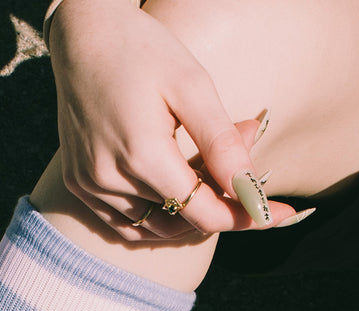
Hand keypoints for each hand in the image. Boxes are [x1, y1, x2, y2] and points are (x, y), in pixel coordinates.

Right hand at [47, 0, 297, 238]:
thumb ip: (221, 143)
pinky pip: (128, 224)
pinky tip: (175, 184)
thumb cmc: (143, 50)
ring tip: (205, 160)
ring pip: (157, 228)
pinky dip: (158, 216)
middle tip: (240, 145)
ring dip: (190, 210)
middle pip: (184, 220)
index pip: (204, 214)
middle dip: (221, 198)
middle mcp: (111, 181)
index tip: (279, 213)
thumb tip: (249, 191)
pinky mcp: (80, 186)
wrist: (84, 34)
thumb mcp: (192, 85)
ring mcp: (91, 187)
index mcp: (142, 156)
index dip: (245, 217)